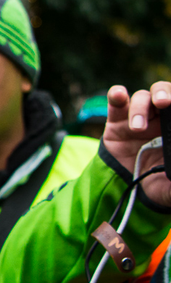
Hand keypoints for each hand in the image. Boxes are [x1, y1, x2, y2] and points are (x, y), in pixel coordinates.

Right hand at [103, 82, 170, 207]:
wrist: (125, 188)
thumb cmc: (155, 183)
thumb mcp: (170, 188)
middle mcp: (161, 119)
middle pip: (164, 93)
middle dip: (165, 93)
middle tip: (164, 103)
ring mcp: (139, 117)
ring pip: (142, 98)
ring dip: (139, 109)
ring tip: (137, 128)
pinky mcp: (117, 120)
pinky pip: (116, 101)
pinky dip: (116, 95)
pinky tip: (118, 95)